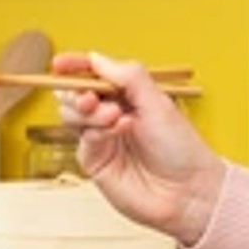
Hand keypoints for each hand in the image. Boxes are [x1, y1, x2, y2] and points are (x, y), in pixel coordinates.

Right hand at [53, 49, 220, 247]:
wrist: (187, 191)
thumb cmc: (181, 149)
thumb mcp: (157, 102)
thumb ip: (128, 76)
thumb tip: (96, 58)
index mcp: (128, 96)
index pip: (94, 75)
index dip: (75, 66)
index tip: (61, 62)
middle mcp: (111, 116)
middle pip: (75, 95)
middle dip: (78, 92)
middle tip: (91, 98)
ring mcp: (101, 139)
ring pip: (72, 116)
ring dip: (89, 112)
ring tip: (113, 116)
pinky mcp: (95, 162)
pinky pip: (82, 140)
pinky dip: (97, 132)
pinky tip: (118, 131)